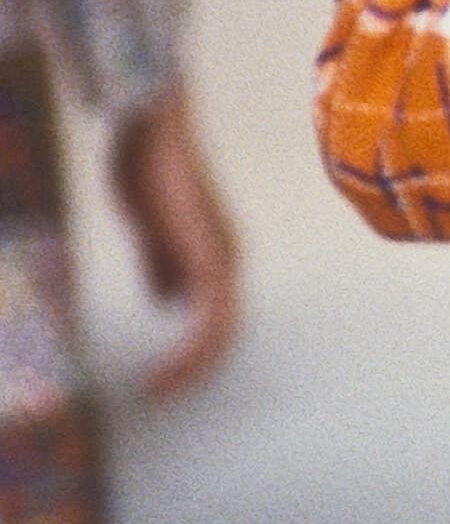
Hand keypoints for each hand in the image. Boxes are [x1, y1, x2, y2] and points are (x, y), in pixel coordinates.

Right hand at [107, 85, 239, 401]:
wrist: (152, 130)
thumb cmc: (147, 166)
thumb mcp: (148, 226)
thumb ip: (159, 261)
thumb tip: (165, 300)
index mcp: (212, 254)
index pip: (212, 318)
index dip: (189, 351)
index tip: (157, 376)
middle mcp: (228, 259)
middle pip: (221, 332)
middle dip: (191, 369)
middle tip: (157, 393)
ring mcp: (224, 259)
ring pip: (219, 332)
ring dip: (190, 367)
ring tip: (157, 390)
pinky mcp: (211, 258)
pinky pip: (210, 319)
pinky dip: (192, 350)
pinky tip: (166, 367)